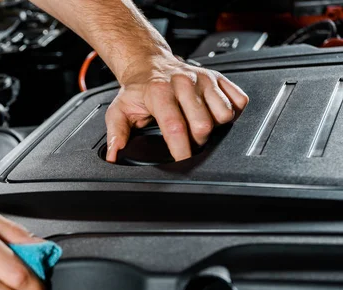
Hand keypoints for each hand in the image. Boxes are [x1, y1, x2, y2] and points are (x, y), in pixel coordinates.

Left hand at [105, 51, 248, 161]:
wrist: (150, 63)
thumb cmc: (138, 90)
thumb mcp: (120, 110)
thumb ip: (116, 134)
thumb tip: (115, 154)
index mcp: (159, 91)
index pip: (176, 126)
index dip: (182, 149)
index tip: (182, 161)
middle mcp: (184, 82)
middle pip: (203, 125)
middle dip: (197, 141)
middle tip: (186, 140)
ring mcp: (204, 79)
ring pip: (224, 115)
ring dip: (214, 127)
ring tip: (197, 125)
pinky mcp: (219, 77)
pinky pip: (239, 101)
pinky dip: (231, 113)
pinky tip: (213, 114)